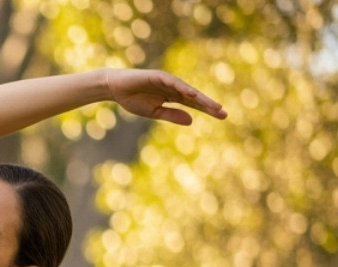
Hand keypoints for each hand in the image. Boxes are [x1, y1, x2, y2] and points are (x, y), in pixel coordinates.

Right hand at [104, 69, 226, 125]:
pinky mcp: (158, 76)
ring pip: (187, 90)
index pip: (193, 103)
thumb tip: (192, 121)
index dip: (207, 109)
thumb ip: (172, 115)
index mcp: (172, 96)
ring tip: (212, 106)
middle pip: (194, 97)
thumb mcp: (154, 112)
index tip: (222, 116)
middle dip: (208, 105)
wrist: (115, 88)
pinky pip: (173, 83)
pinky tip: (192, 95)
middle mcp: (173, 87)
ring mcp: (167, 81)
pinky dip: (183, 88)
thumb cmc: (133, 99)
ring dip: (200, 98)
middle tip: (223, 113)